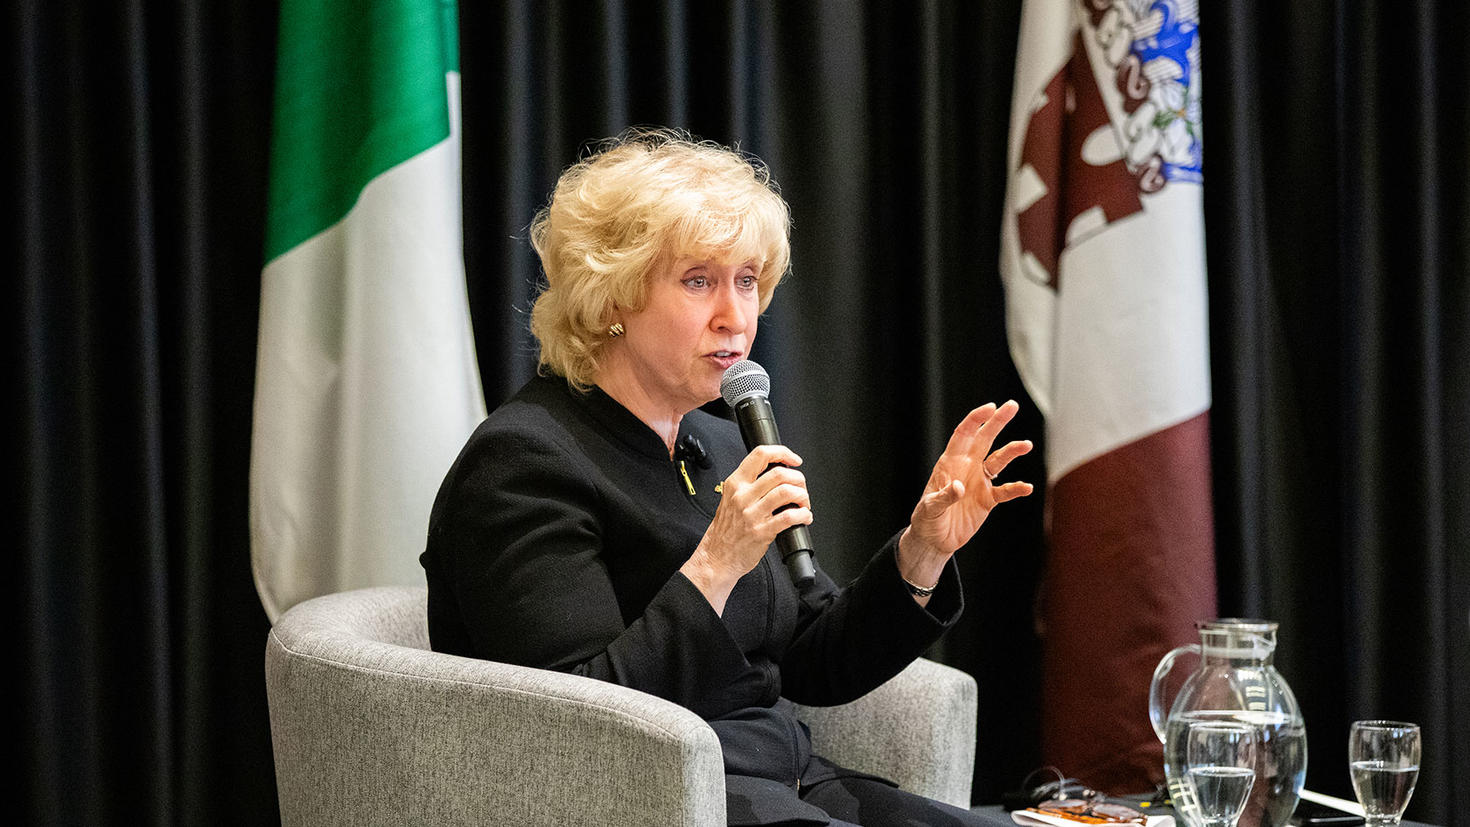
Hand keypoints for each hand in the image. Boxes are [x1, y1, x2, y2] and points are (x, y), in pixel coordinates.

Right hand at [682, 444, 811, 614]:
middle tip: (801, 487)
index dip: (783, 453)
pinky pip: (789, 517)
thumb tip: (778, 476)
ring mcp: (752, 514)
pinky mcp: (761, 532)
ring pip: (786, 492)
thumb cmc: (725, 531)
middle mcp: (743, 496)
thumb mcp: (729, 499)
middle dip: (798, 479)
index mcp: (735, 484)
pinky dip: (803, 515)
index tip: (794, 460)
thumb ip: (749, 486)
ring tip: (804, 503)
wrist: (716, 558)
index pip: (760, 455)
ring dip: (803, 496)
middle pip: (779, 473)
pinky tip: (804, 517)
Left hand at [900, 400, 1033, 580]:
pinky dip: (1017, 488)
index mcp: (949, 462)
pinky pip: (1005, 491)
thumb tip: (959, 487)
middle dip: (998, 422)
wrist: (935, 539)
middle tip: (1013, 405)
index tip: (990, 408)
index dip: (976, 419)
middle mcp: (967, 467)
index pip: (964, 434)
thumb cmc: (926, 520)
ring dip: (1012, 451)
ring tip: (1026, 445)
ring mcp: (979, 482)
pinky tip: (1027, 488)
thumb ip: (943, 497)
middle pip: (985, 439)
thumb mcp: (929, 509)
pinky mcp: (988, 499)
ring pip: (998, 460)